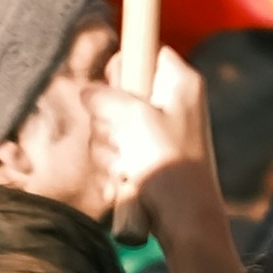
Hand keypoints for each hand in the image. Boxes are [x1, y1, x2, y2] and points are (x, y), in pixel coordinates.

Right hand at [86, 49, 244, 272]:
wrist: (184, 221)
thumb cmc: (167, 164)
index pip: (147, 51)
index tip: (117, 87)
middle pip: (121, 91)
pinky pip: (116, 151)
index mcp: (180, 82)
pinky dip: (113, 166)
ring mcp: (158, 132)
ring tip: (123, 166)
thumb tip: (88, 92)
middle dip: (108, 119)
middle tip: (119, 138)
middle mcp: (171, 102)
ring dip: (108, 148)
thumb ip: (105, 97)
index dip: (126, 67)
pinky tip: (121, 181)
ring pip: (112, 125)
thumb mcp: (132, 120)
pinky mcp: (147, 158)